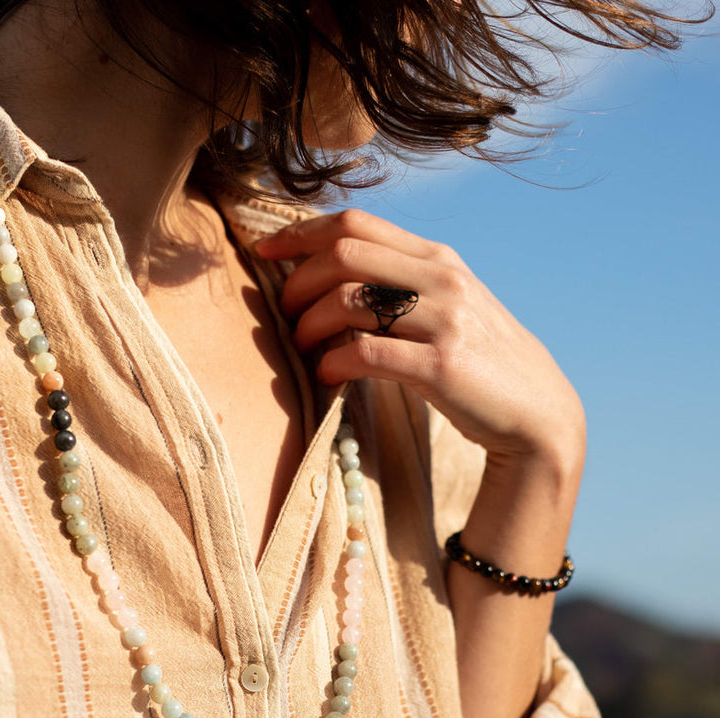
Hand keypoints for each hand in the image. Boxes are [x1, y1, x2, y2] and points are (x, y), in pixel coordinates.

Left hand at [255, 209, 585, 469]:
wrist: (536, 413)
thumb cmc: (477, 364)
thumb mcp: (446, 308)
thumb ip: (400, 286)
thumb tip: (328, 277)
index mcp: (437, 258)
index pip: (355, 223)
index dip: (299, 233)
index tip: (262, 250)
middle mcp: (442, 278)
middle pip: (344, 254)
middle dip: (297, 281)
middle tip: (283, 314)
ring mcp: (445, 320)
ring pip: (348, 300)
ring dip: (309, 325)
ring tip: (303, 348)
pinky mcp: (441, 366)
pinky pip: (366, 353)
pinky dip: (332, 363)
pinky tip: (326, 375)